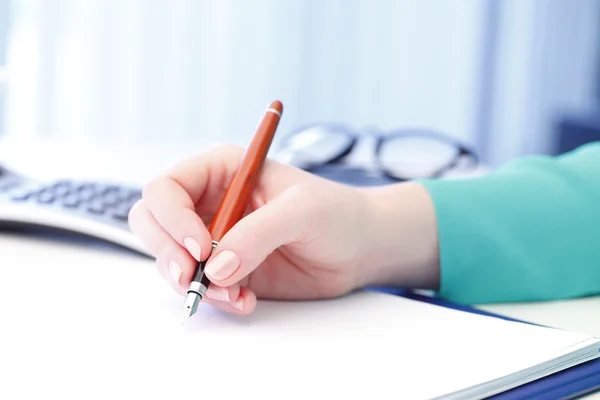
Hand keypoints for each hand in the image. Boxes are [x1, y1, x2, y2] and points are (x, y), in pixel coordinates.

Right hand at [128, 144, 378, 313]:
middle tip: (192, 278)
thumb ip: (258, 233)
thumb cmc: (336, 214)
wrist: (359, 248)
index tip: (200, 247)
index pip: (167, 188)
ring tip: (234, 294)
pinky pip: (201, 287)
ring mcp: (215, 238)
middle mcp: (210, 202)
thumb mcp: (303, 210)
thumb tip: (215, 266)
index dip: (172, 218)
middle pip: (152, 223)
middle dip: (166, 253)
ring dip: (193, 283)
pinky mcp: (227, 269)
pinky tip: (246, 301)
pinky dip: (216, 299)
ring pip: (171, 260)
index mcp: (222, 170)